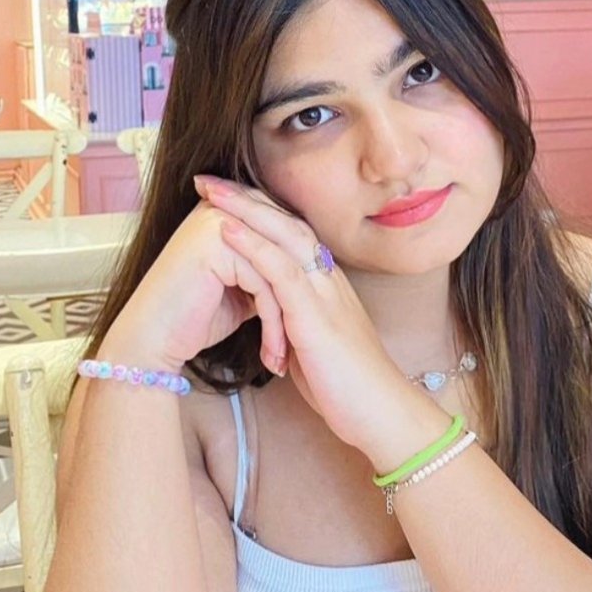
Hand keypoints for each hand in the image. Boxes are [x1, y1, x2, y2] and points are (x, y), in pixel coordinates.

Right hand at [98, 198, 287, 375]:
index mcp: (224, 212)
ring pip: (277, 270)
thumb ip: (263, 271)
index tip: (305, 322)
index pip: (277, 237)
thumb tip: (299, 273)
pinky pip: (265, 283)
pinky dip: (273, 324)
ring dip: (286, 319)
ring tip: (285, 356)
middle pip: (280, 252)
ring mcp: (218, 222)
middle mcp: (220, 209)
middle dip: (295, 301)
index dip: (295, 278)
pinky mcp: (218, 243)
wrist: (151, 340)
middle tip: (306, 342)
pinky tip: (270, 352)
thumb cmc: (191, 318)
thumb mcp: (238, 288)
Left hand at [195, 176, 434, 455]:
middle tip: (208, 178)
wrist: (382, 414)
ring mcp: (325, 293)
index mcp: (327, 284)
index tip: (225, 195)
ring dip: (244, 210)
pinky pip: (282, 271)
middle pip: (286, 222)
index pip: (291, 233)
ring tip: (210, 191)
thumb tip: (265, 317)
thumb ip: (291, 322)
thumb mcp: (312, 344)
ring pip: (284, 236)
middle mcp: (328, 279)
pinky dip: (253, 246)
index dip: (259, 211)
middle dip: (246, 197)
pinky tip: (227, 230)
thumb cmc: (346, 387)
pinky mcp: (317, 316)